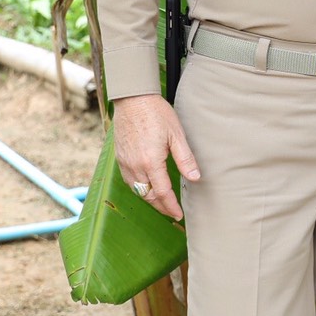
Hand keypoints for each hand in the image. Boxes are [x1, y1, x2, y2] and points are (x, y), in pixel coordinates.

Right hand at [113, 93, 199, 220]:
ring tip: (162, 202)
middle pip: (148, 195)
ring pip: (137, 190)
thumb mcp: (177, 135)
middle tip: (172, 212)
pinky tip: (147, 186)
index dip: (171, 206)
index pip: (162, 193)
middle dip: (161, 206)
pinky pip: (129, 180)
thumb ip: (185, 159)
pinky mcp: (119, 157)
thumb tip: (195, 178)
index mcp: (151, 162)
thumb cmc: (157, 114)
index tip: (179, 215)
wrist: (132, 99)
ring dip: (149, 198)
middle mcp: (135, 166)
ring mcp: (125, 163)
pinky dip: (139, 188)